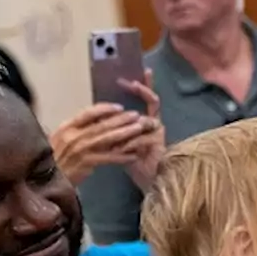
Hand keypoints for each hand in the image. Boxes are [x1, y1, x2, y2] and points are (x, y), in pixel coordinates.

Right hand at [51, 102, 158, 187]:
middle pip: (101, 124)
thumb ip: (75, 132)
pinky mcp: (85, 163)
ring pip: (107, 138)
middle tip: (136, 116)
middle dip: (121, 119)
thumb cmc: (53, 161)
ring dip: (125, 133)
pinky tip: (134, 155)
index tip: (119, 107)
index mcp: (66, 127)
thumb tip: (94, 123)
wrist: (42, 182)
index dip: (105, 109)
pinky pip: (108, 158)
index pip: (88, 113)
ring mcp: (79, 149)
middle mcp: (72, 135)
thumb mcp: (59, 141)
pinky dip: (122, 156)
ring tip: (139, 129)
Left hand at [118, 69, 165, 192]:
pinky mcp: (160, 144)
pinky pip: (142, 138)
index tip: (132, 74)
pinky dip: (129, 144)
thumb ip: (111, 128)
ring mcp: (159, 133)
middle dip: (141, 90)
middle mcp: (155, 123)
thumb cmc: (132, 161)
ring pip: (143, 121)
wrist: (147, 181)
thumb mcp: (118, 141)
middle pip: (153, 100)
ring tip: (115, 138)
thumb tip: (96, 114)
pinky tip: (121, 151)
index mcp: (144, 120)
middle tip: (130, 82)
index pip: (145, 97)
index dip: (142, 85)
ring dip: (126, 129)